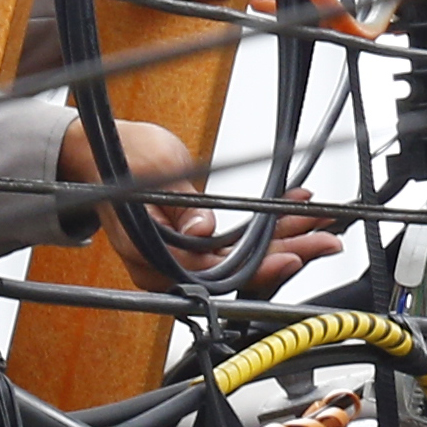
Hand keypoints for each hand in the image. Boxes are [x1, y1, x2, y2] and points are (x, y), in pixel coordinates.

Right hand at [69, 116, 348, 284]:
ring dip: (287, 238)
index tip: (293, 256)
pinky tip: (297, 207)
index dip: (258, 268)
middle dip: (289, 252)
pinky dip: (270, 227)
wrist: (98, 151)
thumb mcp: (149, 173)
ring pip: (245, 259)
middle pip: (238, 271)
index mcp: (151, 260)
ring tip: (323, 222)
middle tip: (328, 237)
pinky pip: (239, 244)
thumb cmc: (116, 158)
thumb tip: (202, 230)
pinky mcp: (194, 246)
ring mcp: (182, 260)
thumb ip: (179, 206)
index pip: (215, 275)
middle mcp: (169, 269)